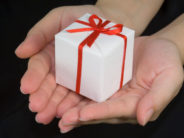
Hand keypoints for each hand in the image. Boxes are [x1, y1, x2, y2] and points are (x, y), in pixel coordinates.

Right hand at [15, 5, 115, 123]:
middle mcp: (62, 69)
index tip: (27, 88)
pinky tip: (68, 113)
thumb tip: (20, 51)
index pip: (39, 67)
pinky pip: (82, 96)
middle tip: (37, 108)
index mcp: (51, 54)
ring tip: (49, 115)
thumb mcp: (59, 18)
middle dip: (42, 97)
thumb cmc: (83, 18)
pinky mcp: (91, 83)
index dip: (32, 77)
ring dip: (55, 106)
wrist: (111, 23)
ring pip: (63, 94)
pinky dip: (74, 105)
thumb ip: (39, 33)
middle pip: (50, 85)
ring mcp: (76, 78)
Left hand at [57, 37, 182, 132]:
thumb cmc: (166, 61)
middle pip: (99, 110)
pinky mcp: (104, 79)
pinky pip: (89, 87)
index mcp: (135, 103)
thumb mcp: (169, 78)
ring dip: (74, 108)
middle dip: (81, 116)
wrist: (158, 46)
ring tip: (57, 113)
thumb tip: (143, 118)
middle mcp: (120, 100)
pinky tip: (63, 96)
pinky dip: (76, 93)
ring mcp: (111, 90)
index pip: (115, 111)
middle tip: (63, 120)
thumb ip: (157, 98)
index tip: (82, 115)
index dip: (99, 113)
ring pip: (90, 102)